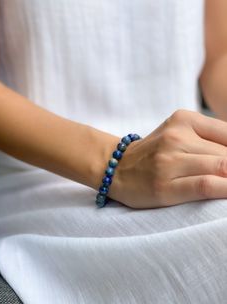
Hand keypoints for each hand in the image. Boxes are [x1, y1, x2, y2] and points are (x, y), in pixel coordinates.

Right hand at [108, 109, 226, 208]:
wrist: (117, 167)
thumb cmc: (153, 153)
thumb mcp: (178, 132)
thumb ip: (209, 138)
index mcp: (183, 120)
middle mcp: (176, 137)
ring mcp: (169, 162)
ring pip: (222, 167)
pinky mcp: (164, 186)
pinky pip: (206, 185)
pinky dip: (225, 189)